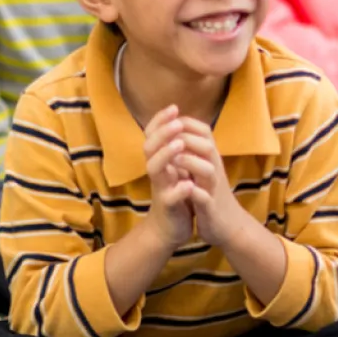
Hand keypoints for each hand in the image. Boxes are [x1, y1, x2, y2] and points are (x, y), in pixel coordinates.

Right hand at [142, 105, 195, 249]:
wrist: (168, 229)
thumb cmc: (174, 194)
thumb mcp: (174, 169)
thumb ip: (174, 150)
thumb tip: (180, 122)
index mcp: (159, 161)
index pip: (152, 135)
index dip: (160, 120)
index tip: (174, 107)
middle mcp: (156, 172)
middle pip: (149, 147)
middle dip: (162, 132)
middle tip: (177, 122)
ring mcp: (160, 189)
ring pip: (155, 169)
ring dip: (166, 155)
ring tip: (180, 144)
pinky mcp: (168, 207)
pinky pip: (170, 196)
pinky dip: (179, 189)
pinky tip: (189, 183)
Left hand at [172, 117, 249, 247]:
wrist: (229, 225)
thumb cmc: (210, 194)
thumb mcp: (202, 168)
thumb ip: (193, 150)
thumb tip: (178, 128)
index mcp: (210, 158)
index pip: (202, 131)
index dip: (184, 122)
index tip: (167, 119)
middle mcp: (214, 169)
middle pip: (207, 145)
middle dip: (185, 138)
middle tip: (165, 136)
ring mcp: (213, 188)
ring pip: (208, 169)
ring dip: (191, 162)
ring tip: (173, 159)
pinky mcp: (211, 208)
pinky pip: (205, 198)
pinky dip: (196, 193)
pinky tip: (185, 189)